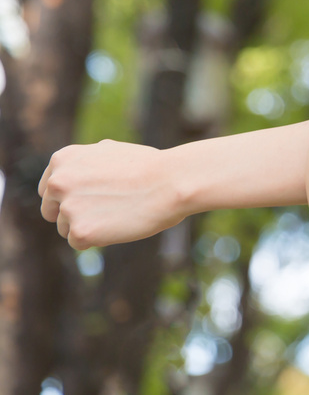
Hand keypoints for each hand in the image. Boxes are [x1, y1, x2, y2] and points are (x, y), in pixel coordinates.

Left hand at [38, 140, 187, 248]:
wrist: (173, 181)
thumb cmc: (149, 166)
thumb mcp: (109, 151)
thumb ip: (83, 164)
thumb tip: (68, 176)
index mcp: (63, 160)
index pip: (48, 189)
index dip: (71, 196)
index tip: (92, 198)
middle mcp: (58, 182)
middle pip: (52, 211)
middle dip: (75, 213)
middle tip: (106, 209)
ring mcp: (68, 208)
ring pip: (65, 229)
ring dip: (88, 226)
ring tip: (118, 213)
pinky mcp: (80, 232)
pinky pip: (78, 243)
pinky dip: (98, 239)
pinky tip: (118, 224)